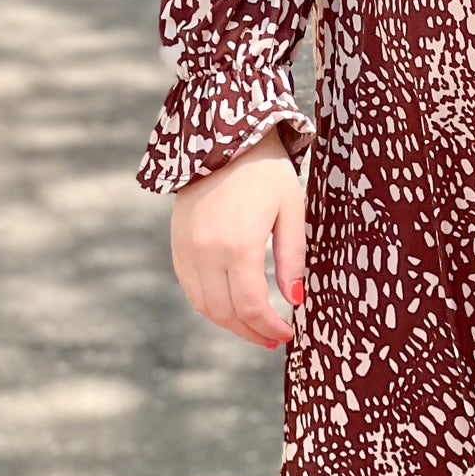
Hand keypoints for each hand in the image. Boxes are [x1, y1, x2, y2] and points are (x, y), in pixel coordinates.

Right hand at [170, 126, 305, 350]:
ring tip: (254, 328)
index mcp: (238, 244)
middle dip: (251, 332)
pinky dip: (210, 304)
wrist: (223, 137)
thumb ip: (293, 257)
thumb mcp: (291, 209)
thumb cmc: (266, 170)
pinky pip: (191, 287)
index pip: (252, 306)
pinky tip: (231, 305)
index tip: (287, 335)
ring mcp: (187, 249)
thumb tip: (296, 300)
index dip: (270, 327)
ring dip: (229, 323)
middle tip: (273, 339)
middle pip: (226, 313)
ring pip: (204, 305)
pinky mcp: (178, 244)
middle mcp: (206, 252)